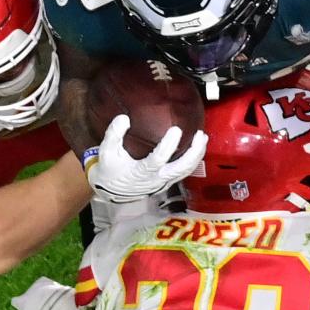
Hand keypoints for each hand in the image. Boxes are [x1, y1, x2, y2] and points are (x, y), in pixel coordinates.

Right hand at [86, 114, 207, 201]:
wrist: (112, 191)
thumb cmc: (111, 170)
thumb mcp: (107, 152)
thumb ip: (113, 135)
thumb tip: (123, 118)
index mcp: (142, 173)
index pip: (158, 160)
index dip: (168, 145)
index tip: (176, 130)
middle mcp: (156, 179)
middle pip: (181, 168)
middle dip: (193, 152)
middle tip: (200, 135)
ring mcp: (164, 182)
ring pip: (186, 171)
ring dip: (197, 155)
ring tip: (203, 138)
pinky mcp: (167, 181)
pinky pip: (184, 172)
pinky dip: (193, 160)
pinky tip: (197, 148)